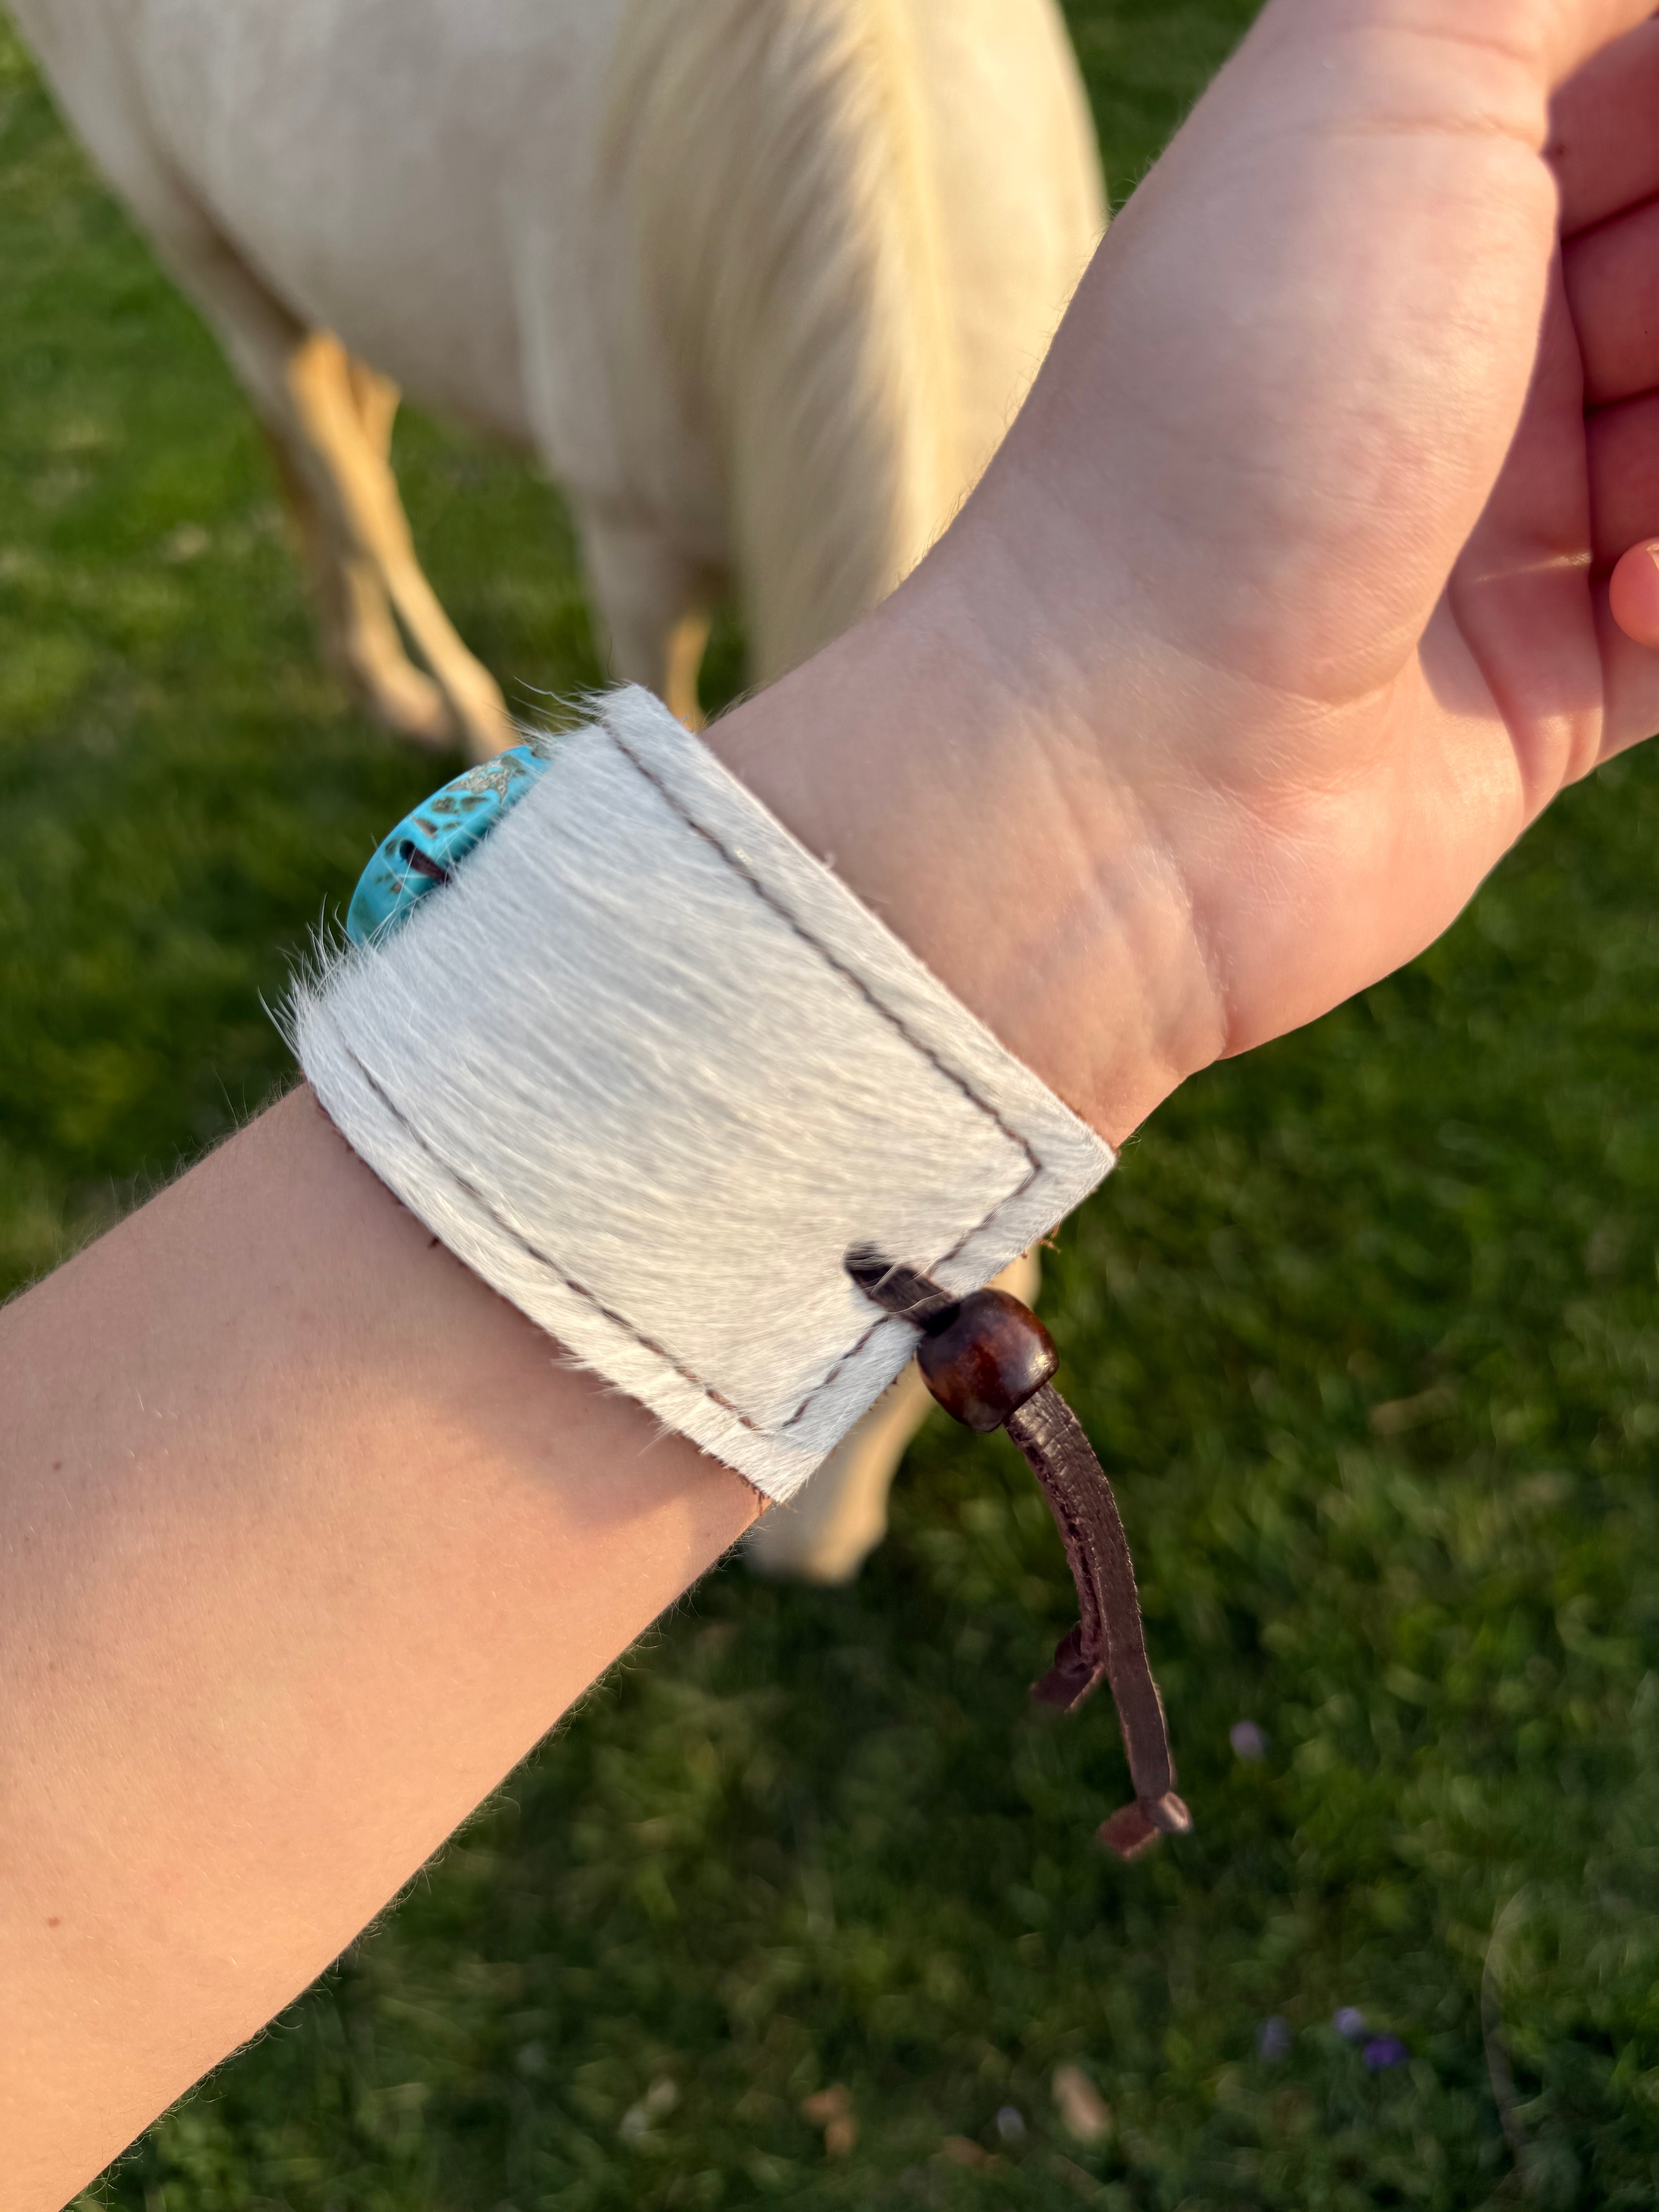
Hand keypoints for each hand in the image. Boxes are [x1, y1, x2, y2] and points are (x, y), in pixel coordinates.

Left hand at [717, 0, 1658, 1140]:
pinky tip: (1624, 604)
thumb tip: (1616, 0)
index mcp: (1425, 162)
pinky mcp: (1560, 671)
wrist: (1133, 761)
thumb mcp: (1378, 80)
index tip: (1641, 189)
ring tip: (1622, 503)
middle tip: (1625, 337)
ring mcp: (1519, 506)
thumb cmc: (1235, 414)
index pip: (1646, 70)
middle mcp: (1478, 326)